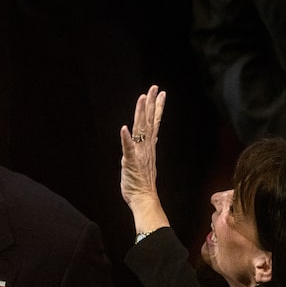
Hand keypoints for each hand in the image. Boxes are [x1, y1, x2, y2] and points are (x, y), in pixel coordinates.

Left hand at [120, 85, 169, 233]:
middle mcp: (146, 147)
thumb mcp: (145, 162)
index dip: (157, 108)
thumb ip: (147, 149)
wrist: (144, 199)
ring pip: (140, 130)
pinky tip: (124, 128)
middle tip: (155, 87)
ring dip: (141, 114)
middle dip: (152, 103)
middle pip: (149, 121)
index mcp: (149, 147)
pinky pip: (128, 148)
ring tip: (143, 98)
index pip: (154, 123)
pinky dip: (126, 138)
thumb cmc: (142, 184)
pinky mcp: (131, 162)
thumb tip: (152, 138)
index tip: (161, 94)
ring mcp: (139, 154)